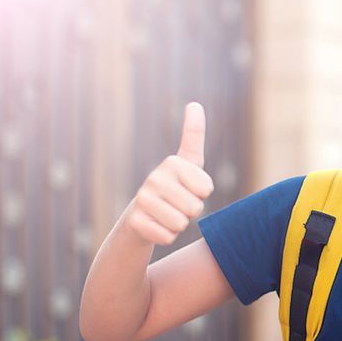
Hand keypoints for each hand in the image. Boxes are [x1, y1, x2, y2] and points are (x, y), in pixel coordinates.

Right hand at [126, 103, 214, 245]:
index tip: (190, 185)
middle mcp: (155, 177)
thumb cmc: (174, 189)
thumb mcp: (189, 164)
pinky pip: (167, 236)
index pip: (206, 188)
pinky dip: (166, 236)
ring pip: (181, 223)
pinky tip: (156, 226)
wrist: (142, 218)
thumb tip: (195, 104)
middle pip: (195, 207)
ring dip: (179, 224)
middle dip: (191, 212)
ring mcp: (143, 198)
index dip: (203, 193)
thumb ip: (194, 136)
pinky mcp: (135, 221)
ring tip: (167, 214)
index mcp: (173, 162)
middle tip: (177, 205)